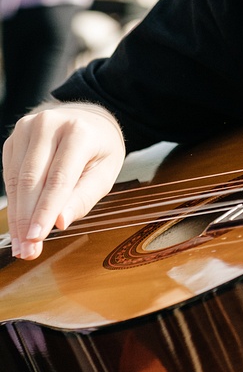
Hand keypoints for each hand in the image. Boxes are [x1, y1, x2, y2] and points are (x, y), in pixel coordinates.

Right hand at [2, 105, 125, 260]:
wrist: (86, 120)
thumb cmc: (99, 150)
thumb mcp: (104, 174)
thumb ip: (83, 197)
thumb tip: (60, 222)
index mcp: (79, 132)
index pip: (58, 178)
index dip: (45, 210)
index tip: (36, 238)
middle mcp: (49, 124)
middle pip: (32, 179)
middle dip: (27, 219)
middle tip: (27, 251)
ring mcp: (28, 128)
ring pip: (16, 179)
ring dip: (17, 216)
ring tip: (22, 245)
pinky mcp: (14, 137)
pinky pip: (9, 175)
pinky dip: (13, 203)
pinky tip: (18, 225)